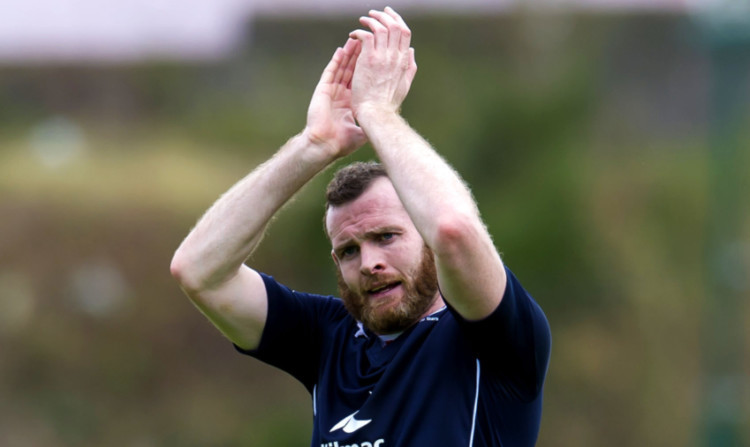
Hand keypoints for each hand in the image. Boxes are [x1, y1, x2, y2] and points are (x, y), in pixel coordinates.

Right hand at [304, 38, 367, 158]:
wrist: (325, 145)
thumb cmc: (342, 142)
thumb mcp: (361, 132)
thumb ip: (371, 123)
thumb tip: (385, 122)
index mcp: (351, 103)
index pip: (361, 81)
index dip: (368, 69)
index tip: (377, 57)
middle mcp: (342, 95)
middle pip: (352, 71)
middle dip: (359, 56)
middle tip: (367, 42)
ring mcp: (332, 92)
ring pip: (341, 68)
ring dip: (348, 54)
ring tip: (355, 40)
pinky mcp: (323, 90)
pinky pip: (330, 72)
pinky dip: (336, 61)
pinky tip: (341, 50)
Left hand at [348, 7, 417, 117]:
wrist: (376, 113)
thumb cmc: (387, 103)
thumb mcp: (404, 84)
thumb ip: (410, 66)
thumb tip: (411, 51)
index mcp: (404, 61)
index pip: (404, 32)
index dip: (397, 20)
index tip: (388, 15)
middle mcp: (395, 56)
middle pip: (394, 26)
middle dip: (384, 16)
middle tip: (374, 13)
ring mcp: (382, 57)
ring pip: (380, 28)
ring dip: (371, 20)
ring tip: (362, 20)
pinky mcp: (369, 60)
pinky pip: (366, 36)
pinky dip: (359, 31)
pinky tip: (353, 35)